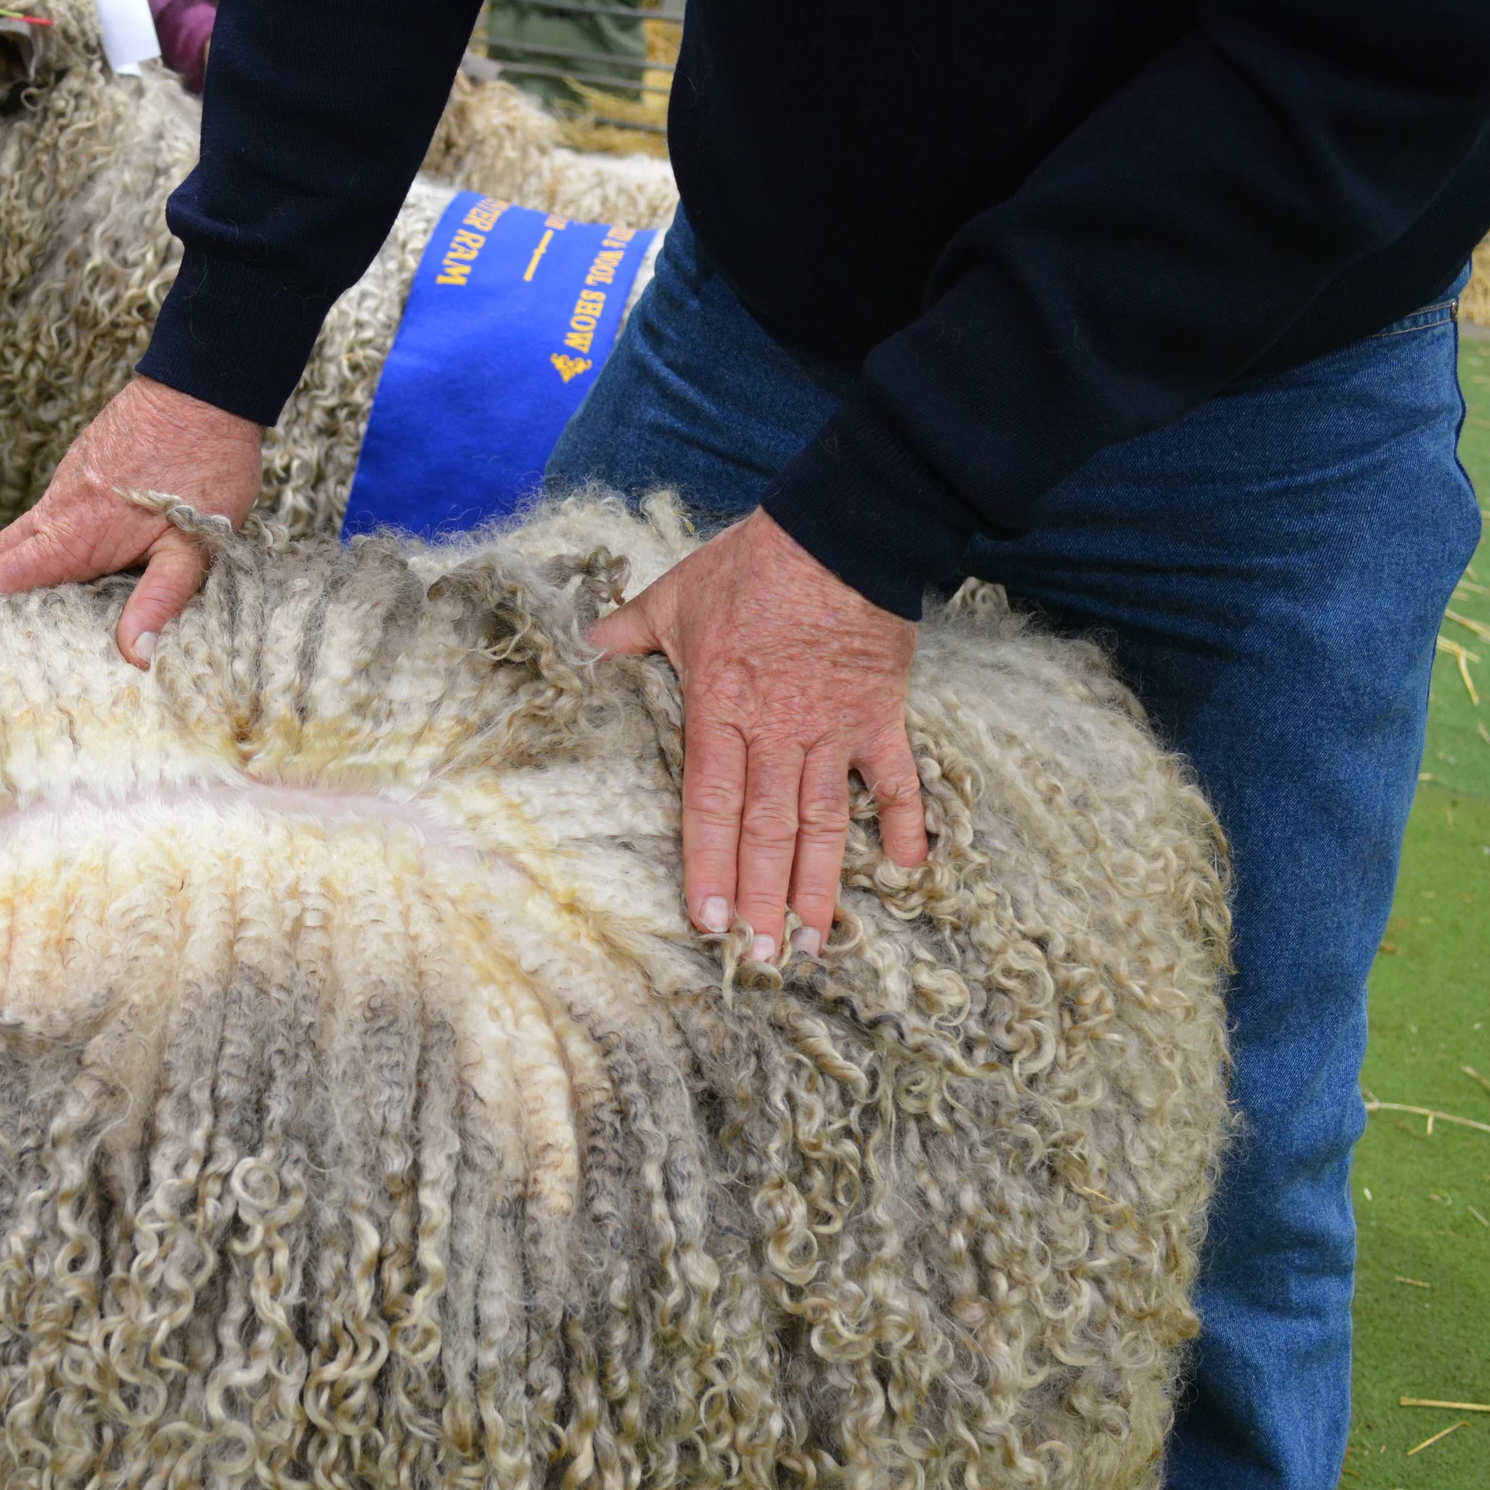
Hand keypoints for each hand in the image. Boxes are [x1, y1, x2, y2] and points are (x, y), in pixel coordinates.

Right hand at [0, 375, 263, 665]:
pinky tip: (51, 549)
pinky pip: (51, 507)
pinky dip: (37, 533)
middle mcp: (63, 506)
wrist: (205, 386)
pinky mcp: (86, 463)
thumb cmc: (206, 467)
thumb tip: (134, 655)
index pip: (12, 573)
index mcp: (79, 534)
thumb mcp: (195, 546)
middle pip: (4, 549)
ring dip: (6, 558)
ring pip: (27, 527)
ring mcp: (72, 481)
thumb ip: (161, 600)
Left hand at [586, 509, 928, 960]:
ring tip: (813, 941)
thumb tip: (583, 651)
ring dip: (818, 883)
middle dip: (762, 898)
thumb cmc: (752, 565)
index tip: (708, 919)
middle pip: (766, 830)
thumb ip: (628, 633)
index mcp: (719, 709)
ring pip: (823, 821)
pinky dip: (904, 821)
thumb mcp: (674, 595)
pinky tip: (907, 870)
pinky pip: (894, 778)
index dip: (709, 864)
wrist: (841, 530)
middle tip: (759, 958)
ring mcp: (832, 729)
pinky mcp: (878, 715)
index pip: (710, 804)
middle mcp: (776, 731)